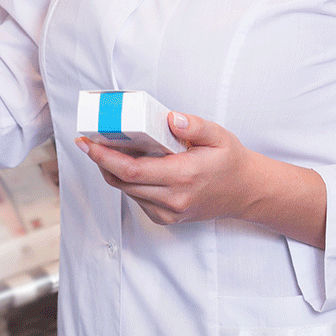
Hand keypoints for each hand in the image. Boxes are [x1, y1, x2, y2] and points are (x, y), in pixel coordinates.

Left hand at [77, 112, 326, 246]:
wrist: (246, 192)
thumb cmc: (230, 161)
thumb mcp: (218, 135)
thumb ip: (194, 126)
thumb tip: (171, 118)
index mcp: (184, 175)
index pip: (132, 170)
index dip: (105, 157)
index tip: (89, 143)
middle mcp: (174, 198)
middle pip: (123, 182)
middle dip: (102, 161)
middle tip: (90, 142)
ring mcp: (169, 212)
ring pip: (127, 192)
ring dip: (112, 172)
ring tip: (105, 149)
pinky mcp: (167, 218)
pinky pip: (138, 200)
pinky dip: (128, 183)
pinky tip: (128, 165)